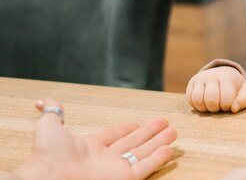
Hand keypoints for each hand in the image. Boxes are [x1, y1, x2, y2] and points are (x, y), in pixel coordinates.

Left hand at [12, 98, 176, 179]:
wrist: (48, 177)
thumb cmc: (46, 155)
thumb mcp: (49, 127)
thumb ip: (53, 112)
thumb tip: (45, 100)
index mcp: (89, 147)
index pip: (114, 136)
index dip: (126, 129)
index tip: (138, 123)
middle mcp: (104, 159)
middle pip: (133, 143)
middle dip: (149, 133)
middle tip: (165, 123)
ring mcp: (115, 169)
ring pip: (142, 153)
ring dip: (158, 142)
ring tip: (173, 132)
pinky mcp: (124, 179)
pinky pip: (144, 167)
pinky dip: (158, 159)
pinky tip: (169, 149)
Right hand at [186, 66, 245, 112]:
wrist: (223, 73)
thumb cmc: (234, 87)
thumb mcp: (243, 92)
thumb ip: (243, 101)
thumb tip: (234, 109)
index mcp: (227, 77)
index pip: (225, 100)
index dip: (227, 107)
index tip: (228, 105)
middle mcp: (212, 75)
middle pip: (211, 100)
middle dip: (215, 109)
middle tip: (219, 106)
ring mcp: (200, 77)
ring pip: (197, 100)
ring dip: (205, 108)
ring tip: (211, 106)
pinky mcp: (192, 82)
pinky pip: (189, 99)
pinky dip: (196, 105)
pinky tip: (204, 103)